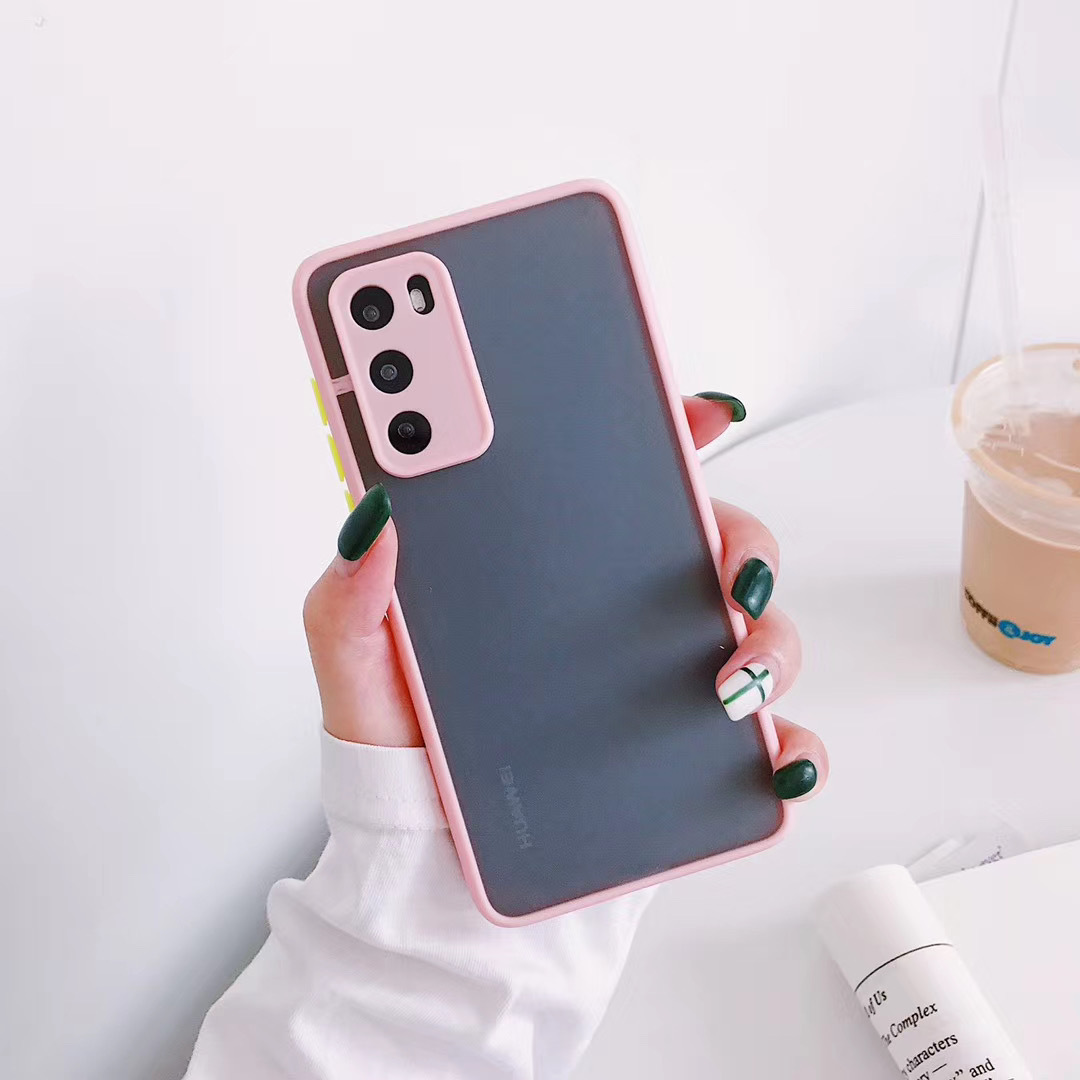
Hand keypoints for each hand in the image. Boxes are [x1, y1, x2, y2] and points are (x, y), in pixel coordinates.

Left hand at [304, 393, 827, 801]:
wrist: (430, 855)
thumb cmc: (405, 744)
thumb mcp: (358, 661)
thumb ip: (352, 592)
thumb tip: (374, 515)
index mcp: (556, 567)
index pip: (624, 479)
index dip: (675, 432)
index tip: (703, 411)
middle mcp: (621, 613)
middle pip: (716, 546)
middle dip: (745, 544)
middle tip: (727, 573)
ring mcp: (661, 680)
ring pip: (757, 632)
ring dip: (771, 642)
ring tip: (729, 678)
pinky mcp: (686, 756)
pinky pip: (765, 741)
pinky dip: (787, 746)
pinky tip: (772, 756)